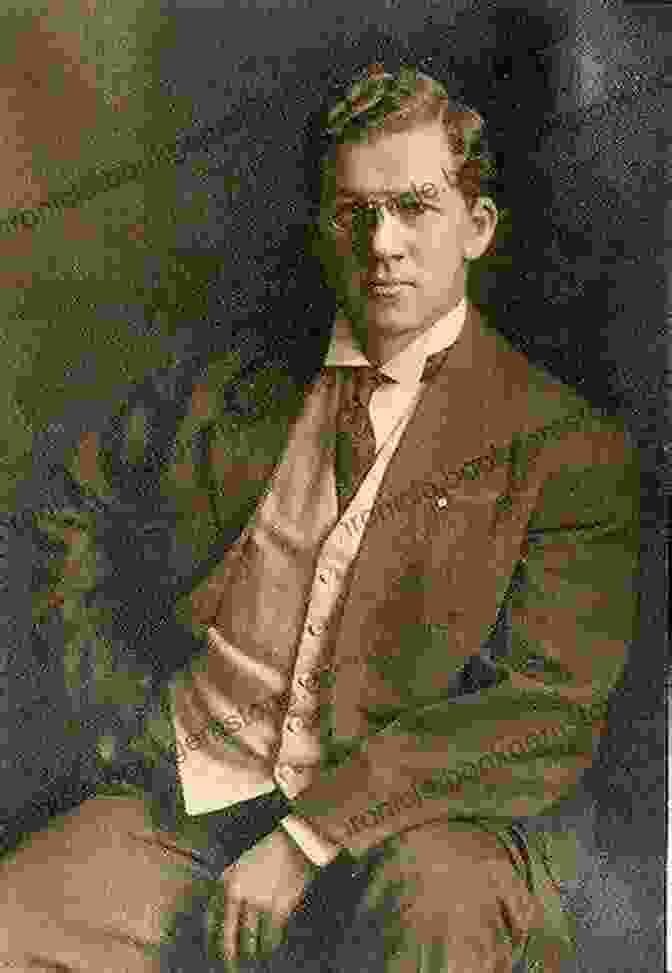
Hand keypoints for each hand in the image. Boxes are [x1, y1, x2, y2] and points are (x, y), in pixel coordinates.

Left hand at [207, 825, 319, 967]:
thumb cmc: (269, 852)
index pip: (213, 921)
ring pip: (251, 940)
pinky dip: (271, 945)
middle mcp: (239, 894)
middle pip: (229, 936)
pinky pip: (271, 936)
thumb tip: (222, 910)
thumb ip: (231, 886)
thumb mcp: (242, 864)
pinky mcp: (278, 907)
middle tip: (231, 968)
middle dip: (229, 956)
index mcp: (227, 882)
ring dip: (253, 953)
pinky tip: (271, 947)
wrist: (295, 842)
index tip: (214, 955)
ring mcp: (258, 902)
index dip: (213, 941)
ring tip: (254, 958)